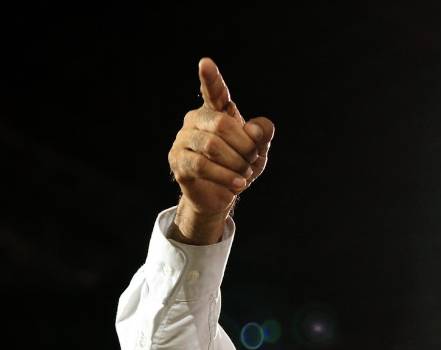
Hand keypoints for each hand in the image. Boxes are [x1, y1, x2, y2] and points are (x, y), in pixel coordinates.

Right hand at [167, 57, 274, 244]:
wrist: (222, 195)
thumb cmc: (239, 166)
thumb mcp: (258, 151)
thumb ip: (262, 135)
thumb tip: (256, 128)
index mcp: (216, 111)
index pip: (214, 91)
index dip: (211, 78)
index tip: (205, 63)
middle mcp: (196, 119)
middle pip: (222, 124)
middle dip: (244, 147)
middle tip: (251, 161)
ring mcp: (183, 139)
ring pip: (212, 146)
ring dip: (236, 163)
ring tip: (244, 174)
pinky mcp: (178, 160)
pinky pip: (202, 165)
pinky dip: (225, 176)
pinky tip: (238, 184)